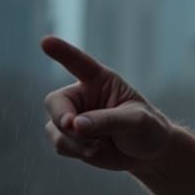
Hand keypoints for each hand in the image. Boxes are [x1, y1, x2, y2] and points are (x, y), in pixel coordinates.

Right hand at [41, 36, 171, 171]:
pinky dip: (75, 152)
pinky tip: (95, 151)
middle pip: (55, 103)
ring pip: (55, 127)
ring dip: (75, 142)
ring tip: (100, 145)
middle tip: (76, 128)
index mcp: (100, 80)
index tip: (46, 42)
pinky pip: (59, 144)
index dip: (62, 52)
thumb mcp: (136, 121)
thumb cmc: (147, 128)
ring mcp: (73, 117)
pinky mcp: (70, 138)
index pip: (78, 63)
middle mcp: (82, 96)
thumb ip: (107, 120)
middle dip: (64, 120)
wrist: (148, 152)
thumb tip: (75, 125)